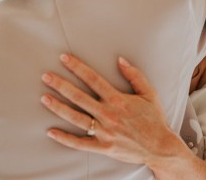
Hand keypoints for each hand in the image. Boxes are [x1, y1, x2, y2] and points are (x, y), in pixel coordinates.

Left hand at [40, 54, 184, 165]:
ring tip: (44, 98)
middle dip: (61, 85)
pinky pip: (80, 143)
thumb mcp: (149, 93)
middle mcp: (108, 114)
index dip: (77, 67)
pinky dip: (65, 138)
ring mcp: (104, 131)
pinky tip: (51, 131)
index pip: (93, 79)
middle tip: (46, 76)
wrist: (160, 147)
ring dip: (58, 107)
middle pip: (79, 97)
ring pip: (76, 118)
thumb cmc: (154, 119)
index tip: (64, 58)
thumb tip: (121, 60)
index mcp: (118, 100)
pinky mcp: (103, 147)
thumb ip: (134, 75)